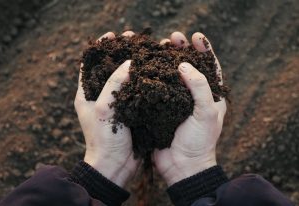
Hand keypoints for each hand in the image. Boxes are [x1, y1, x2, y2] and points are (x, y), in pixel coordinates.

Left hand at [74, 31, 138, 186]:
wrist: (116, 165)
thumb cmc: (104, 138)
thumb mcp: (103, 108)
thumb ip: (113, 83)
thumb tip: (129, 63)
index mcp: (86, 94)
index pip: (90, 64)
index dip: (101, 48)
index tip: (112, 35)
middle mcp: (100, 96)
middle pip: (109, 68)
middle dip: (121, 52)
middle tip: (134, 39)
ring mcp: (116, 103)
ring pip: (124, 78)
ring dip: (134, 64)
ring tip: (146, 51)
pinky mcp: (129, 110)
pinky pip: (136, 90)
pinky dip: (143, 80)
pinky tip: (153, 71)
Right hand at [154, 32, 226, 185]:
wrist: (182, 166)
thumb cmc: (200, 142)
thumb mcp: (207, 113)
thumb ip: (199, 87)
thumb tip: (184, 66)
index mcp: (211, 96)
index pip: (210, 67)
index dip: (204, 50)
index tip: (195, 36)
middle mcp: (194, 96)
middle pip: (189, 67)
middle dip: (182, 51)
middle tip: (173, 38)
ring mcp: (177, 102)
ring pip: (172, 76)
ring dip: (166, 61)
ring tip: (159, 47)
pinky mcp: (162, 108)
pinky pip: (158, 89)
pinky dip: (153, 77)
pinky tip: (146, 67)